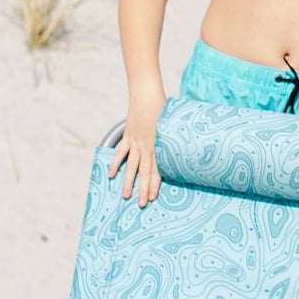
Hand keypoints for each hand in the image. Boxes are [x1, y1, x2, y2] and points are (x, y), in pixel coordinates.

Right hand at [109, 90, 164, 205]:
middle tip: (141, 204)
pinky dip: (115, 163)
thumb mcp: (172, 125)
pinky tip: (110, 175)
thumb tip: (188, 152)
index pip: (156, 169)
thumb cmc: (164, 109)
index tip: (153, 197)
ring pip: (131, 165)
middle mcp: (146, 146)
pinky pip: (120, 152)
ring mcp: (135, 141)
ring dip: (128, 181)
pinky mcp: (127, 136)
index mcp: (158, 145)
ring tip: (125, 196)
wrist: (147, 94)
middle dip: (142, 189)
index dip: (155, 184)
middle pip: (144, 171)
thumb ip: (174, 141)